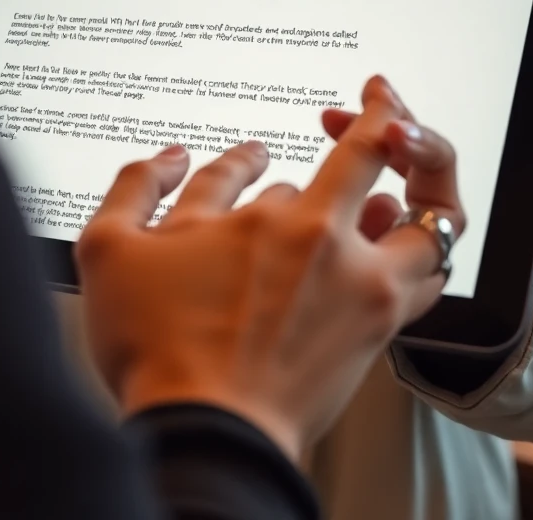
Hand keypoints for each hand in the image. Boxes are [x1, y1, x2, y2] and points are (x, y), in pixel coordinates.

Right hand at [76, 76, 464, 462]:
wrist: (206, 432)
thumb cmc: (156, 350)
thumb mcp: (107, 250)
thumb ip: (134, 187)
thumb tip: (168, 158)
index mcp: (264, 219)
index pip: (253, 164)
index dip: (248, 155)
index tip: (249, 159)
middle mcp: (320, 242)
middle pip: (369, 158)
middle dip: (378, 120)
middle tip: (381, 102)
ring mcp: (358, 286)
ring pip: (420, 218)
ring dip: (417, 186)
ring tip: (401, 178)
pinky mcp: (378, 329)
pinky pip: (425, 277)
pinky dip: (420, 250)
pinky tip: (400, 244)